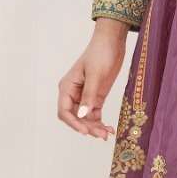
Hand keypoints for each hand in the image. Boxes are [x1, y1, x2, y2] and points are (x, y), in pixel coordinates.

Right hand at [58, 20, 128, 137]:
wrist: (112, 42)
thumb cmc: (101, 53)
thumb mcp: (95, 75)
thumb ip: (89, 95)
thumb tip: (83, 115)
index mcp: (67, 87)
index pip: (64, 111)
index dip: (73, 123)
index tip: (85, 131)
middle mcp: (73, 94)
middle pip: (75, 117)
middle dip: (87, 127)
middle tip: (101, 135)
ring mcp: (84, 96)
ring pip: (85, 118)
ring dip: (95, 127)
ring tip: (107, 134)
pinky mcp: (96, 96)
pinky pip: (94, 114)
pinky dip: (100, 122)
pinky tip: (109, 128)